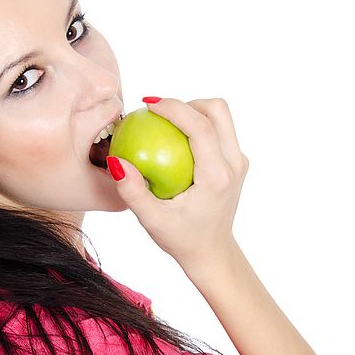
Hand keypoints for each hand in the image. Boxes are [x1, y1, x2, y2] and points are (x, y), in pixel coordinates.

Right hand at [108, 97, 248, 269]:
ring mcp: (238, 162)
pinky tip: (174, 137)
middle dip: (187, 102)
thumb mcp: (152, 221)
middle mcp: (233, 164)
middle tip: (158, 113)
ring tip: (166, 123)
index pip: (201, 127)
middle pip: (218, 111)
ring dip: (194, 110)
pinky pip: (219, 130)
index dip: (175, 107)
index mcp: (216, 177)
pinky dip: (197, 123)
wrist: (211, 252)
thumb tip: (117, 162)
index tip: (149, 104)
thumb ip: (133, 192)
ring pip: (221, 116)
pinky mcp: (235, 162)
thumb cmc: (181, 238)